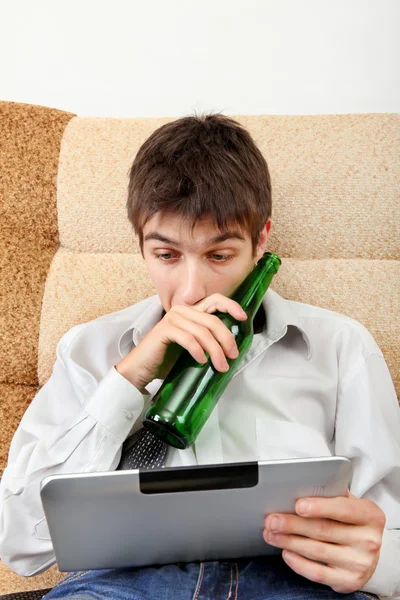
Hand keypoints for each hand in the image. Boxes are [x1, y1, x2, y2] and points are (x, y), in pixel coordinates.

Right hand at [115, 293, 246, 391]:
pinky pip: (188, 339)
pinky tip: (201, 362)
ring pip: (203, 332)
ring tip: (221, 366)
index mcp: (190, 311)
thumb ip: (207, 340)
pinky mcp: (164, 330)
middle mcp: (182, 311)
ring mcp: (172, 318)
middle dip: (226, 339)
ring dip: (215, 351)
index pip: (215, 300)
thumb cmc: (168, 359)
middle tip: (233, 356)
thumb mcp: (193, 347)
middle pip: (213, 320)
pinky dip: (198, 351)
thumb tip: (231, 348)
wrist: (142, 369)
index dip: (231, 306)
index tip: (243, 318)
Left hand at [263, 492, 385, 593]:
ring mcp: (360, 564)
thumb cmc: (352, 521)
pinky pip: (317, 573)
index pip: (343, 509)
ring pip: (316, 551)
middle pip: (323, 530)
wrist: (368, 551)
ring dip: (288, 541)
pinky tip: (285, 552)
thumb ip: (332, 495)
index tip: (298, 505)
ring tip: (270, 534)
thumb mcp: (350, 504)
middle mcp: (369, 540)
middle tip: (271, 520)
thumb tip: (300, 487)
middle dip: (293, 524)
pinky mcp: (349, 581)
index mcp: (371, 515)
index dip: (319, 507)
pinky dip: (298, 563)